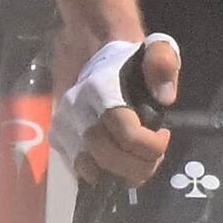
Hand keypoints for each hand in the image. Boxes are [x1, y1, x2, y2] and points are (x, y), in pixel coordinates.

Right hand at [56, 32, 179, 184]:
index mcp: (101, 88)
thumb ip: (163, 64)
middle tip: (154, 156)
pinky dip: (103, 173)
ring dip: (121, 173)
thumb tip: (165, 98)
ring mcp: (63, 124)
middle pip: (106, 155)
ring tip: (138, 161)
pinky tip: (120, 164)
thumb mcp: (158, 49)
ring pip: (90, 168)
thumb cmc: (131, 60)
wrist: (93, 52)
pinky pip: (80, 169)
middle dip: (138, 166)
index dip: (152, 146)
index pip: (127, 133)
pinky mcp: (57, 138)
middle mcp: (75, 108)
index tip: (164, 134)